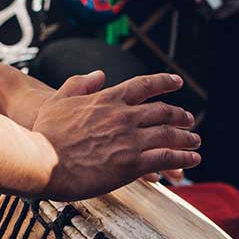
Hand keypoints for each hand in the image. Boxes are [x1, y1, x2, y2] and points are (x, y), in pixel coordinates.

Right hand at [31, 71, 200, 200]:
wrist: (42, 161)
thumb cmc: (45, 134)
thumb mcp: (58, 100)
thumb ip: (79, 84)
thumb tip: (98, 74)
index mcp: (108, 99)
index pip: (144, 85)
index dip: (164, 83)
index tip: (176, 83)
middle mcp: (124, 116)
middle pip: (162, 111)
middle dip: (180, 115)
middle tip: (189, 119)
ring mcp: (130, 140)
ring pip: (169, 134)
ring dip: (186, 137)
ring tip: (195, 142)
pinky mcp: (132, 164)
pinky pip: (165, 158)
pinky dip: (182, 158)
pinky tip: (190, 161)